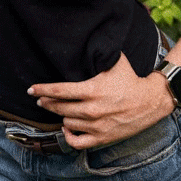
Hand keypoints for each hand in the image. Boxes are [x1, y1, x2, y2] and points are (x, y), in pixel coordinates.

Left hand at [27, 52, 174, 149]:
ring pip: (67, 122)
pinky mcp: (102, 138)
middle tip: (40, 99)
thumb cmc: (129, 79)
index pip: (60, 91)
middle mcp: (92, 110)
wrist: (149, 101)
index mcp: (92, 90)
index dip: (43, 90)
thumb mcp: (114, 61)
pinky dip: (68, 136)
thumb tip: (86, 38)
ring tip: (58, 108)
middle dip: (47, 102)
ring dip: (61, 115)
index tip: (31, 89)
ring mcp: (97, 126)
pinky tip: (66, 127)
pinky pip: (77, 142)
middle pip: (59, 107)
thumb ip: (98, 53)